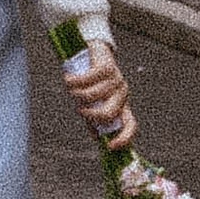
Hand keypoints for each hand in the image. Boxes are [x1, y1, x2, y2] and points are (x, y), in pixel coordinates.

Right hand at [61, 36, 136, 155]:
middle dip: (90, 115)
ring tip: (72, 90)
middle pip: (109, 114)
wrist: (94, 51)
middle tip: (80, 109)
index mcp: (122, 105)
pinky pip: (86, 80)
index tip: (110, 147)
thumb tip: (98, 137)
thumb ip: (96, 118)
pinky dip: (73, 82)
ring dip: (77, 95)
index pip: (130, 125)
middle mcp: (122, 94)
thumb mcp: (94, 102)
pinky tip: (68, 79)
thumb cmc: (92, 82)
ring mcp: (116, 80)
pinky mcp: (106, 67)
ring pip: (93, 96)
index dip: (123, 138)